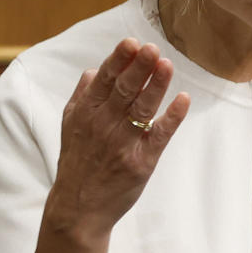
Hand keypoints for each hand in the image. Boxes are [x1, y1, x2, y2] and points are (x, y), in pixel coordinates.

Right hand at [46, 39, 190, 241]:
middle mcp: (103, 125)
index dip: (119, 60)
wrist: (78, 209)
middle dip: (139, 67)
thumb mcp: (69, 125)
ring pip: (142, 108)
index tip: (132, 42)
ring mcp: (123, 144)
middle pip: (124, 90)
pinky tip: (182, 99)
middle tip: (153, 48)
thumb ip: (81, 96)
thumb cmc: (76, 163)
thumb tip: (95, 69)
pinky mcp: (141, 162)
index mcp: (86, 113)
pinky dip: (171, 117)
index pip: (104, 79)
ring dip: (155, 86)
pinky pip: (159, 135)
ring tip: (167, 64)